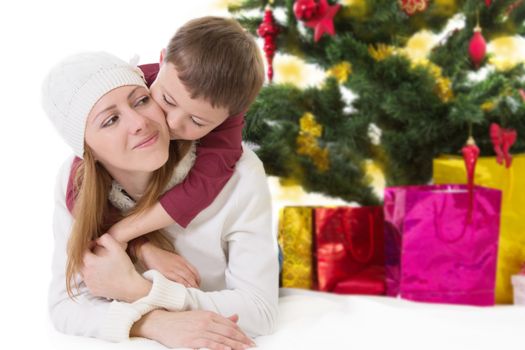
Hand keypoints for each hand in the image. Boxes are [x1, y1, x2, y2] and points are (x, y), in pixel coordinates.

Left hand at [81, 233, 150, 301]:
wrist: (129, 286)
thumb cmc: (124, 268)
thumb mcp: (117, 248)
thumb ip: (106, 239)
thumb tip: (98, 239)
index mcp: (90, 262)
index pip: (83, 251)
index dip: (88, 245)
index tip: (95, 243)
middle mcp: (86, 273)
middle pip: (80, 262)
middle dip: (87, 256)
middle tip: (96, 253)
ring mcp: (89, 283)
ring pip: (83, 272)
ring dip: (89, 266)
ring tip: (100, 263)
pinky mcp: (93, 290)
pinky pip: (88, 281)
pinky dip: (92, 276)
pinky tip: (102, 274)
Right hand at [133, 309, 255, 349]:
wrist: (161, 322)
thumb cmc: (181, 321)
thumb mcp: (201, 316)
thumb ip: (220, 319)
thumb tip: (235, 317)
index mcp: (209, 315)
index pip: (230, 324)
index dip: (241, 333)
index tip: (249, 339)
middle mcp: (206, 321)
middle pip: (228, 331)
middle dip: (242, 340)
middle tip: (252, 346)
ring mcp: (199, 330)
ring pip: (222, 338)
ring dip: (235, 345)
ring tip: (245, 349)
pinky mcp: (192, 340)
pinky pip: (209, 343)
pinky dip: (220, 346)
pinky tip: (228, 349)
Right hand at [139, 242, 200, 287]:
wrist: (149, 252)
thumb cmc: (159, 257)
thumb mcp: (172, 259)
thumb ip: (178, 266)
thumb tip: (183, 276)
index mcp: (182, 260)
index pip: (194, 271)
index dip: (197, 279)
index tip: (198, 285)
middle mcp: (180, 264)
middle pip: (192, 276)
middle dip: (195, 285)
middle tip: (197, 292)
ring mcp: (174, 268)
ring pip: (187, 278)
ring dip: (191, 286)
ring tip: (192, 293)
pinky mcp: (167, 273)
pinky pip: (179, 280)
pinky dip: (183, 285)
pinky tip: (184, 290)